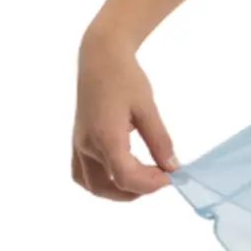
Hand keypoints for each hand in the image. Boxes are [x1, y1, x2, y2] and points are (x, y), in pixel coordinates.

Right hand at [72, 28, 178, 200]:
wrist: (100, 59)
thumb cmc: (125, 78)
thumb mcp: (148, 107)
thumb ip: (160, 140)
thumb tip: (172, 166)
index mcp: (106, 136)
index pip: (125, 176)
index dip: (149, 184)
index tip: (171, 177)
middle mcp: (87, 146)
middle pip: (107, 186)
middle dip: (136, 190)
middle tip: (160, 177)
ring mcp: (79, 145)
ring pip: (92, 184)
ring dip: (118, 190)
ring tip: (144, 179)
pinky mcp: (77, 142)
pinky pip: (83, 174)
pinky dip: (103, 182)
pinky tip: (122, 173)